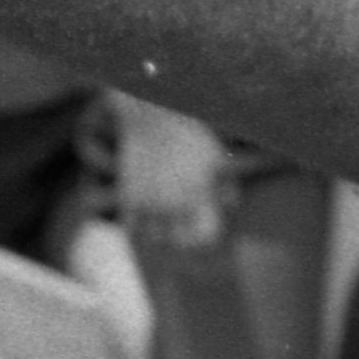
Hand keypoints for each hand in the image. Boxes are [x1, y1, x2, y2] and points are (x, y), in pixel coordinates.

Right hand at [115, 103, 231, 244]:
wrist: (152, 115)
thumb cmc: (190, 134)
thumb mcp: (216, 157)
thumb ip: (226, 184)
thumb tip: (229, 204)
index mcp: (200, 195)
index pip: (206, 238)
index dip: (207, 237)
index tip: (206, 230)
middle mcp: (175, 204)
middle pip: (180, 243)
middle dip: (186, 238)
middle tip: (186, 229)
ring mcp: (150, 203)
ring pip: (155, 239)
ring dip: (161, 234)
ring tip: (166, 223)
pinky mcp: (129, 197)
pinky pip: (133, 229)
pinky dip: (139, 229)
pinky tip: (147, 219)